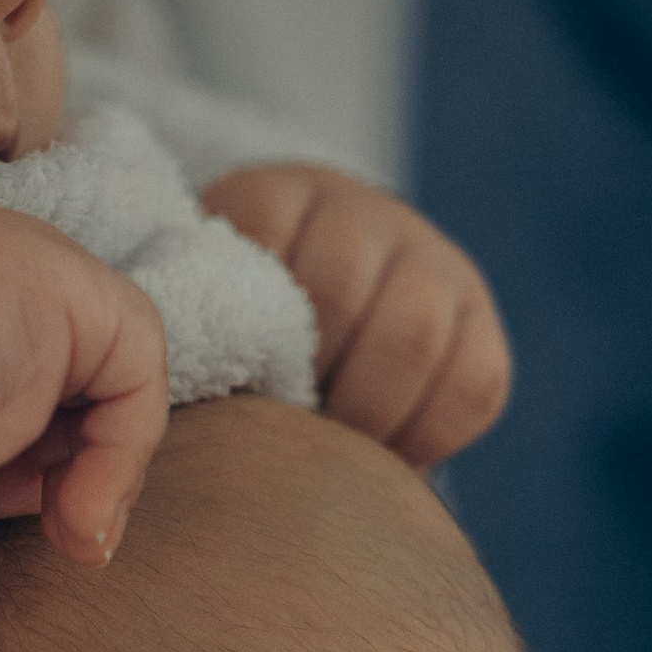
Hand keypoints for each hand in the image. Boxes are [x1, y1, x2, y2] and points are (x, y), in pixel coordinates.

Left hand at [200, 166, 511, 467]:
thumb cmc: (240, 327)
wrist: (326, 298)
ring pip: (413, 337)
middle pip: (336, 291)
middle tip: (278, 432)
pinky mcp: (479, 318)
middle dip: (303, 378)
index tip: (231, 383)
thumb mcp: (206, 304)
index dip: (247, 328)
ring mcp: (432, 259)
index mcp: (280, 197)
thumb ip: (192, 330)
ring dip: (365, 413)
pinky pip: (475, 383)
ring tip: (330, 453)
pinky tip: (385, 454)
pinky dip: (427, 435)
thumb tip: (172, 396)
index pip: (261, 242)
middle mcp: (365, 214)